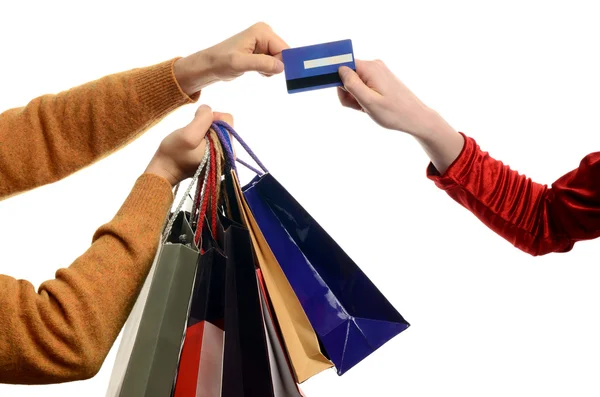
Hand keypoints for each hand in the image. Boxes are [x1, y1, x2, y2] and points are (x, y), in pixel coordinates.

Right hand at [145, 105, 232, 185]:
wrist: (165, 171)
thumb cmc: (175, 154)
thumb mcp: (189, 133)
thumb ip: (203, 119)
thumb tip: (208, 109)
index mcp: (228, 149)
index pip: (227, 118)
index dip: (211, 117)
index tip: (197, 125)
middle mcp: (230, 153)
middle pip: (223, 124)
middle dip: (207, 125)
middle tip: (193, 135)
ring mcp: (223, 155)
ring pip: (217, 130)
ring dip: (204, 131)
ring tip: (193, 141)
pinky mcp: (215, 156)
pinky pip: (213, 137)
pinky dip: (203, 137)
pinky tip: (194, 144)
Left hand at [174, 22, 288, 94]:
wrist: (210, 65)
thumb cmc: (221, 62)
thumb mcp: (240, 63)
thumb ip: (262, 64)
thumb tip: (281, 67)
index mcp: (262, 31)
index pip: (283, 49)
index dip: (282, 63)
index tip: (273, 73)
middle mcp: (265, 33)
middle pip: (282, 54)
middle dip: (275, 66)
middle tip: (260, 72)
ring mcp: (263, 42)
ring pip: (279, 60)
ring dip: (269, 69)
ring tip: (254, 70)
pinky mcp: (261, 50)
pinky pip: (273, 62)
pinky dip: (267, 70)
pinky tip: (255, 70)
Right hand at [337, 59, 441, 137]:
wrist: (415, 118)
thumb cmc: (393, 113)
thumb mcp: (369, 101)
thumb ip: (352, 84)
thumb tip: (340, 69)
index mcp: (370, 68)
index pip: (343, 66)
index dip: (338, 81)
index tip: (345, 95)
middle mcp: (374, 65)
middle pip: (347, 75)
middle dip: (348, 92)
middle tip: (359, 106)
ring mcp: (378, 72)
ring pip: (354, 82)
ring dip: (355, 97)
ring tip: (366, 108)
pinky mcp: (380, 79)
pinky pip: (363, 86)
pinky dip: (363, 97)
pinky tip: (370, 106)